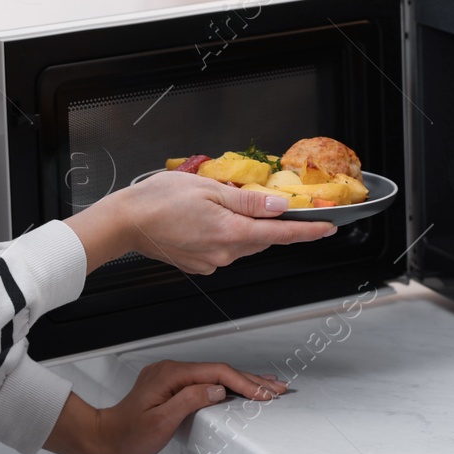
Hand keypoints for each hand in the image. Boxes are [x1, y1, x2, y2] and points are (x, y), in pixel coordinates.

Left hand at [44, 360, 286, 453]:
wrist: (104, 437)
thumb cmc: (127, 435)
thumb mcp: (160, 422)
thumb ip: (190, 400)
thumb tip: (218, 389)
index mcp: (171, 375)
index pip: (216, 373)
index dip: (242, 382)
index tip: (262, 393)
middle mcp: (172, 370)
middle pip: (218, 371)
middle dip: (250, 379)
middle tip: (277, 387)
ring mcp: (172, 376)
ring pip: (214, 375)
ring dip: (241, 381)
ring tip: (266, 387)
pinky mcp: (172, 385)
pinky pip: (205, 380)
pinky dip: (225, 384)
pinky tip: (237, 389)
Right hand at [68, 171, 336, 274]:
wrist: (125, 222)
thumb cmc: (160, 199)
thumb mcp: (209, 189)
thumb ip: (248, 201)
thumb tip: (280, 206)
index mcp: (231, 232)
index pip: (280, 235)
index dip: (307, 231)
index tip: (327, 228)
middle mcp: (224, 253)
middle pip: (261, 239)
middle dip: (269, 223)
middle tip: (270, 203)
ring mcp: (211, 262)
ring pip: (242, 244)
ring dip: (243, 227)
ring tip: (221, 204)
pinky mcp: (199, 265)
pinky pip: (223, 249)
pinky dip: (224, 234)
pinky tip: (206, 219)